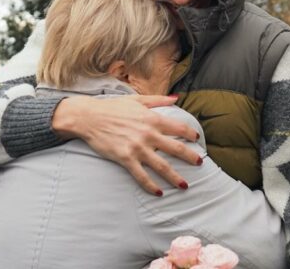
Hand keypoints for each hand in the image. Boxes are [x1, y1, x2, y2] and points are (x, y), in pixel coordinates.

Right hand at [53, 94, 201, 195]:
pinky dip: (151, 186)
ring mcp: (137, 148)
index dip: (191, 134)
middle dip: (191, 157)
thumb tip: (176, 98)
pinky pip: (141, 176)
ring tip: (184, 185)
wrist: (89, 117)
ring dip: (175, 177)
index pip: (179, 128)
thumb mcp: (137, 100)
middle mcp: (148, 134)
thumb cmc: (113, 107)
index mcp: (152, 118)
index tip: (197, 139)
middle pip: (176, 148)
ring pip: (162, 166)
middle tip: (200, 163)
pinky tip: (159, 192)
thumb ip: (158, 100)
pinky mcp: (125, 158)